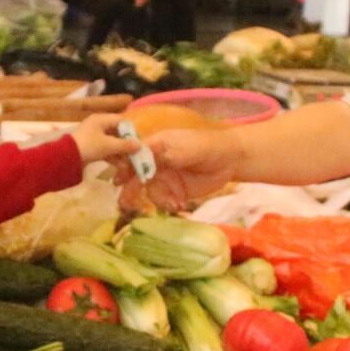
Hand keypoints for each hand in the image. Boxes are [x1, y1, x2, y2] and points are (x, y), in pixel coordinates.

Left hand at [70, 114, 140, 165]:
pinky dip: (112, 157)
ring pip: (111, 143)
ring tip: (129, 163)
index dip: (131, 130)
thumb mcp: (109, 145)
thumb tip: (140, 145)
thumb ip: (125, 145)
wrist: (67, 158)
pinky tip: (120, 166)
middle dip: (126, 144)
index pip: (121, 121)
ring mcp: (93, 137)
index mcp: (101, 119)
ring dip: (120, 153)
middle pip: (117, 133)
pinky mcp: (90, 148)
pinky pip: (105, 150)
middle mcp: (97, 126)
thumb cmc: (89, 146)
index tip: (140, 140)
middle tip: (136, 153)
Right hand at [115, 128, 235, 211]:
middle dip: (130, 189)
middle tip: (124, 202)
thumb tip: (149, 155)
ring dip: (157, 200)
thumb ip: (169, 153)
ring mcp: (164, 177)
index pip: (135, 154)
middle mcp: (156, 162)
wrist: (229, 161)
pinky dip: (168, 205)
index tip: (120, 178)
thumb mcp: (189, 147)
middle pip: (136, 175)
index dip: (126, 166)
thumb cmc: (207, 147)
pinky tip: (180, 206)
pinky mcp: (172, 192)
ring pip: (150, 191)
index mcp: (156, 145)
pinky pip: (163, 201)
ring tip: (172, 204)